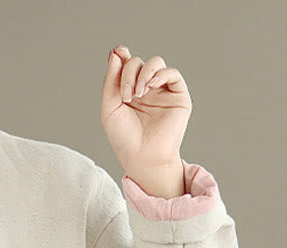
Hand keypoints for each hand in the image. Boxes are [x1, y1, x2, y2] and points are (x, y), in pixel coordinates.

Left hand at [100, 44, 191, 175]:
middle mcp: (144, 89)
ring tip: (137, 94)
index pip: (125, 65)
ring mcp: (161, 91)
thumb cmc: (124, 138)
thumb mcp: (109, 108)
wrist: (142, 156)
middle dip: (129, 73)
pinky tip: (149, 87)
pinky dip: (160, 74)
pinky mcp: (178, 96)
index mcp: (127, 91)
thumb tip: (116, 52)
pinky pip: (172, 73)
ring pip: (156, 62)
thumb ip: (111, 81)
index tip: (118, 52)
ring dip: (143, 73)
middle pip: (137, 62)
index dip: (122, 55)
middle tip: (126, 96)